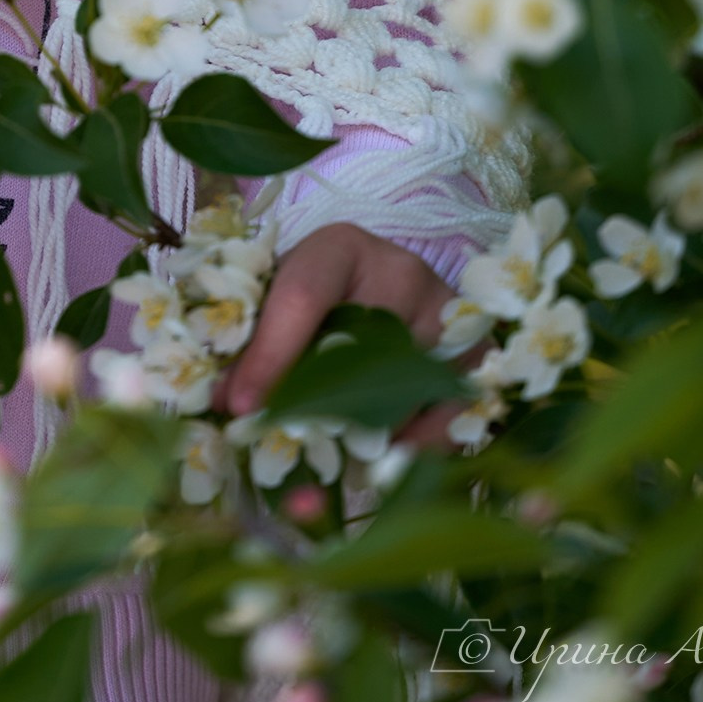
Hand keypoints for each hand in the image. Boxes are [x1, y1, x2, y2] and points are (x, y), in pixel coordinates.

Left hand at [219, 222, 463, 444]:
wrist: (383, 290)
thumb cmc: (319, 299)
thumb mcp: (280, 303)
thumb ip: (252, 344)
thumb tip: (228, 404)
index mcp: (338, 247)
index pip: (304, 296)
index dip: (270, 356)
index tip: (239, 407)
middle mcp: (398, 270)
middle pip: (357, 348)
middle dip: (315, 405)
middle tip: (286, 444)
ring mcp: (443, 310)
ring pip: (401, 387)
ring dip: (363, 431)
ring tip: (328, 453)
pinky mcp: (473, 352)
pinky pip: (449, 414)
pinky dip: (414, 445)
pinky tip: (383, 454)